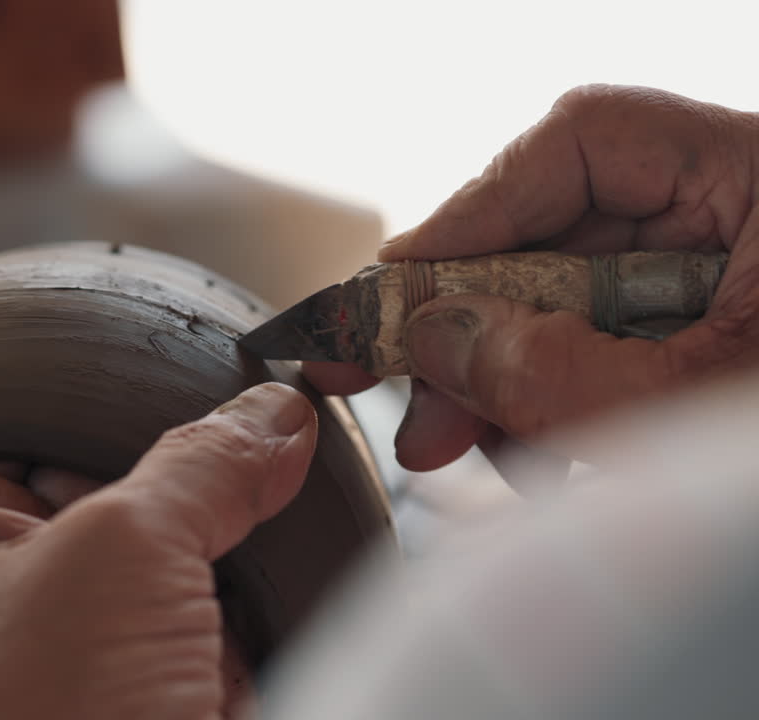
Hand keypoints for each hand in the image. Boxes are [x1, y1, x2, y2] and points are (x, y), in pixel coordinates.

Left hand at [0, 383, 316, 719]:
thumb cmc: (54, 717)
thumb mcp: (128, 547)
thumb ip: (200, 466)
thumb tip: (274, 415)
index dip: (77, 424)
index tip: (152, 398)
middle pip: (88, 511)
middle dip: (162, 510)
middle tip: (223, 471)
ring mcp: (53, 673)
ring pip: (147, 582)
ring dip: (200, 580)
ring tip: (219, 577)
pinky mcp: (122, 714)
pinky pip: (184, 647)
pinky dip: (222, 645)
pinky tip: (232, 648)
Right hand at [306, 84, 758, 470]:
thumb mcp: (694, 404)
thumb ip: (558, 372)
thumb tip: (430, 340)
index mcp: (755, 176)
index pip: (583, 139)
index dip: (475, 206)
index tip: (398, 279)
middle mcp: (725, 216)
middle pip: (552, 237)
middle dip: (469, 330)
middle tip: (384, 385)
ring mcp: (712, 282)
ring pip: (562, 311)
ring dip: (501, 386)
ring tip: (468, 450)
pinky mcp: (698, 342)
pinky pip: (597, 359)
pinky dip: (553, 412)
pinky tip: (542, 460)